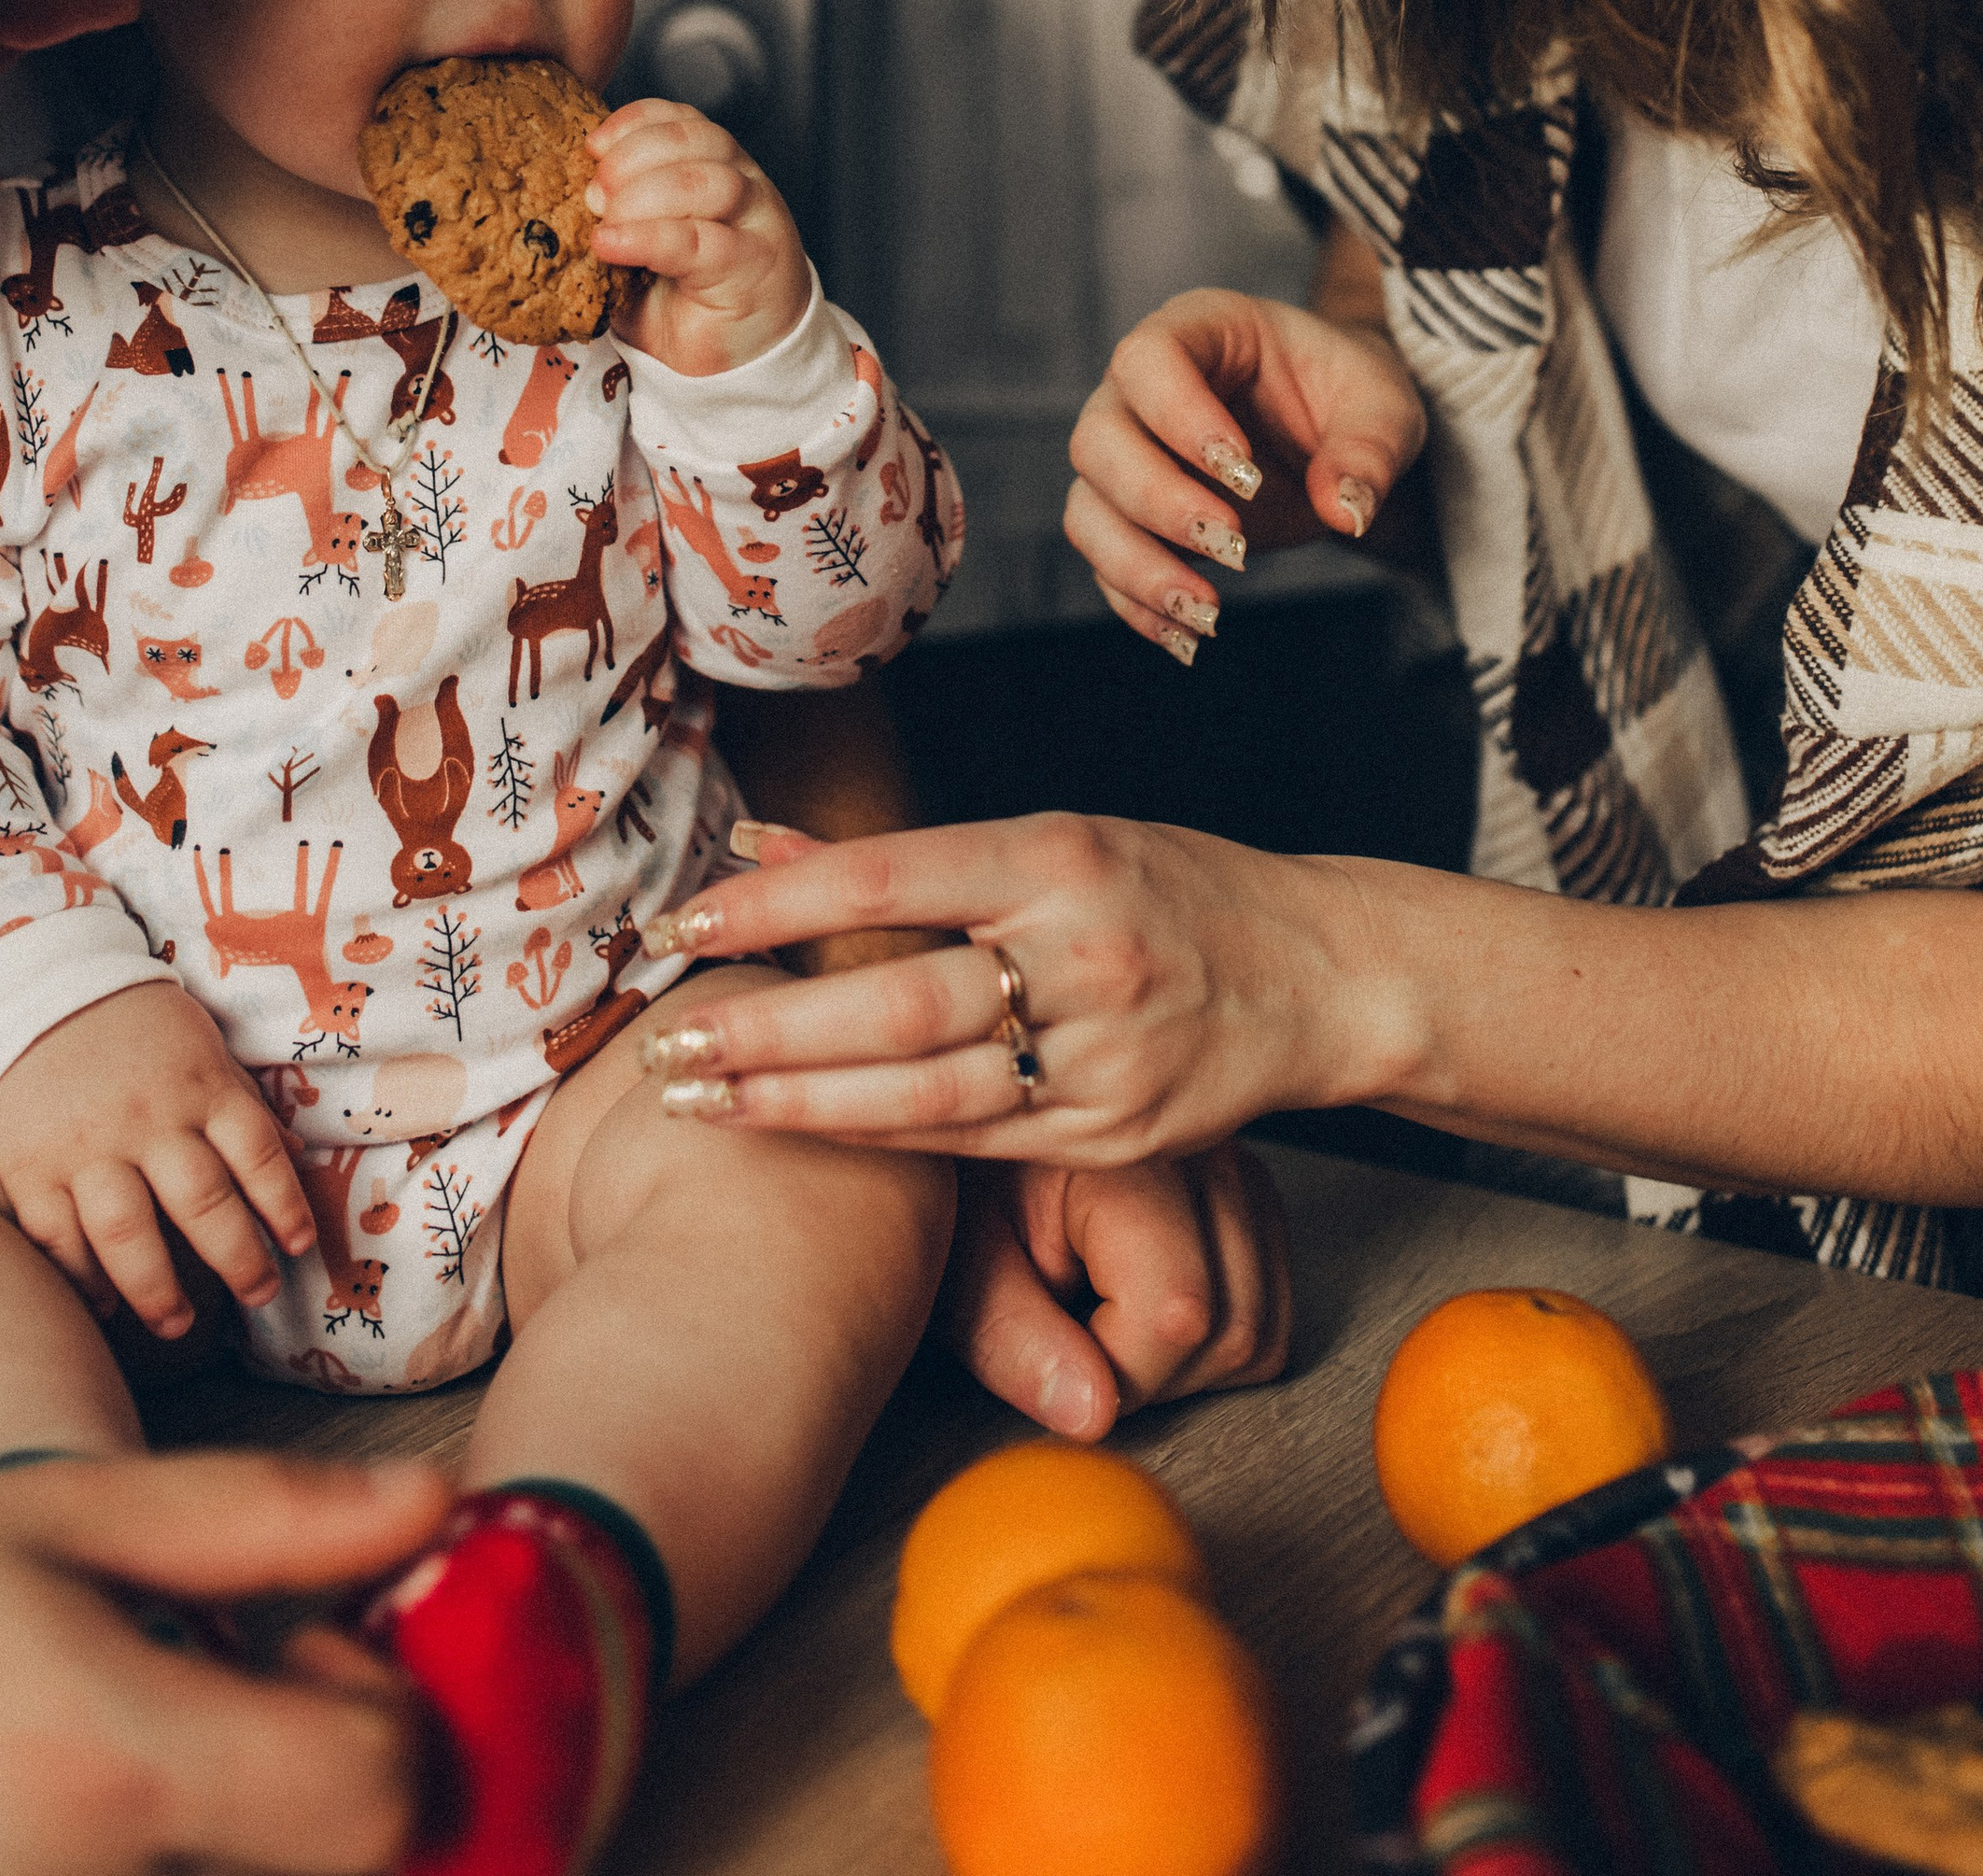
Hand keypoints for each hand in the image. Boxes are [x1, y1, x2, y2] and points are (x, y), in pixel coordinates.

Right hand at [0, 986, 317, 1337]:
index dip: (284, 1206)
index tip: (297, 1247)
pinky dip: (81, 1279)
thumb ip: (243, 1106)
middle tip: (258, 1294)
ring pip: (128, 1234)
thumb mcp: (202, 1048)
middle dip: (238, 1260)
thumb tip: (300, 1157)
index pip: (257, 1154)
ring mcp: (85, 1148)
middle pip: (202, 1203)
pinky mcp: (30, 1168)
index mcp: (200, 1087)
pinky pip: (57, 1238)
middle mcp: (147, 1122)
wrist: (33, 991)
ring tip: (178, 1325)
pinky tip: (105, 1304)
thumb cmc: (135, 1025)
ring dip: (158, 1292)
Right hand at [0, 1449, 449, 1875]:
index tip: (317, 1649)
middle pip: (324, 1862)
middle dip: (325, 1767)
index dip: (386, 1717)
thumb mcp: (72, 1514)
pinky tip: (101, 1779)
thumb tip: (431, 1506)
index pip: (375, 1799)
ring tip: (159, 1721)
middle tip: (250, 1678)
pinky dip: (169, 1845)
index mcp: (122, 1763)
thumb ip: (262, 1521)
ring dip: (248, 1812)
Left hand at [585, 98, 808, 376]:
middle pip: (698, 141)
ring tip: (605, 223)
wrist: (736, 363)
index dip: (636, 123)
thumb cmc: (684, 300)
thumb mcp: (641, 243)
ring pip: (709, 182)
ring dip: (644, 195)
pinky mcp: (754, 268)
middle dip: (634, 157)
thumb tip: (561, 187)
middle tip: (593, 195)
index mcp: (717, 168)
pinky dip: (650, 238)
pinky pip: (702, 242)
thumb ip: (616, 211)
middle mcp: (744, 186)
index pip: (684, 120)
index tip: (593, 145)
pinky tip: (612, 245)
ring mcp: (757, 224)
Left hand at [643, 812, 1392, 1161]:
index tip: (681, 927)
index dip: (775, 906)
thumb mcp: (1050, 841)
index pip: (888, 879)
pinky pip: (972, 1141)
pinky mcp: (1113, 1134)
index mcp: (1057, 858)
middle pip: (894, 1003)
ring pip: (922, 1090)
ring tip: (700, 1101)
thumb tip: (754, 841)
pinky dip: (876, 1138)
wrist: (1318, 973)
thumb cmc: (1165, 890)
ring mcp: (1102, 1053)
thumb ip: (901, 862)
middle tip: (663, 1045)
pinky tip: (798, 1133)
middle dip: (766, 1028)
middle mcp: (1081, 955)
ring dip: (797, 1100)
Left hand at [942, 1149, 1291, 1440]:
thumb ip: (1015, 1341)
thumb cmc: (956, 1195)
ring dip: (1188, 1361)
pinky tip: (1143, 1310)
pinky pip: (1269, 1305)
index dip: (1117, 1370)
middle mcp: (1198, 1153)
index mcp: (1121, 1160)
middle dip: (1154, 1374)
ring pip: (1261, 1326)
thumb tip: (1094, 1414)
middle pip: (1233, 1327)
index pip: (1175, 1312)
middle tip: (1075, 1344)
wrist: (970, 1126)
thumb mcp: (960, 1268)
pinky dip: (1216, 1335)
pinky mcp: (1247, 1191)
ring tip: (1106, 1325)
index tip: (1058, 1358)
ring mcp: (1234, 1168)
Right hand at [1065, 287, 1425, 656]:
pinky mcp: (1134, 517)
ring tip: (1209, 611)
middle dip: (1157, 501)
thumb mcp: (1385, 406)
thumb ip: (1368, 449)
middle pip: (1098, 439)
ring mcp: (1129, 454)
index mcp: (1199, 332)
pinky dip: (1138, 604)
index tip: (1244, 472)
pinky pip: (1105, 562)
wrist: (1339, 428)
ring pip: (1087, 508)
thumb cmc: (1353, 394)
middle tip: (1234, 545)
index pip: (1148, 358)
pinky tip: (1188, 638)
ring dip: (1137, 565)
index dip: (1178, 416)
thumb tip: (1344, 511)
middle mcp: (1143, 391)